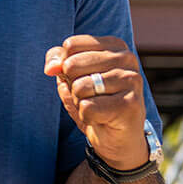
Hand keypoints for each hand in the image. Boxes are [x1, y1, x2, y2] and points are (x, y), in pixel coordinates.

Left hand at [46, 35, 147, 169]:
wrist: (118, 138)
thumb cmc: (94, 101)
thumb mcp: (71, 76)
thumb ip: (58, 61)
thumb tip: (51, 67)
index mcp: (114, 45)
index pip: (70, 45)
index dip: (66, 66)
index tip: (83, 78)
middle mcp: (127, 58)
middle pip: (72, 65)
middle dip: (72, 85)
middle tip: (91, 96)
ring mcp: (131, 80)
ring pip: (79, 87)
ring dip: (80, 101)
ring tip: (98, 106)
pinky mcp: (130, 104)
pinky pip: (87, 107)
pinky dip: (87, 116)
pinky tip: (102, 118)